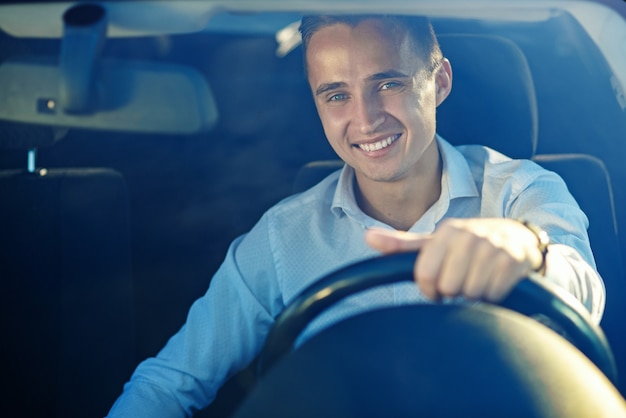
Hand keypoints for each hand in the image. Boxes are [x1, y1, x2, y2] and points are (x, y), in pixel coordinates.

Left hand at [364, 218, 543, 301]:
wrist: (517, 239)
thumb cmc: (466, 246)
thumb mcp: (435, 243)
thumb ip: (401, 245)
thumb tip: (367, 237)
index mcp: (448, 230)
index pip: (425, 274)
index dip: (430, 289)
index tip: (437, 287)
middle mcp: (470, 234)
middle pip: (448, 286)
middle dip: (454, 290)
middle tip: (462, 280)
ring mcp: (494, 246)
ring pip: (471, 292)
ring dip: (474, 293)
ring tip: (479, 278)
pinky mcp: (514, 260)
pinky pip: (494, 293)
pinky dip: (493, 294)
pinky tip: (494, 281)